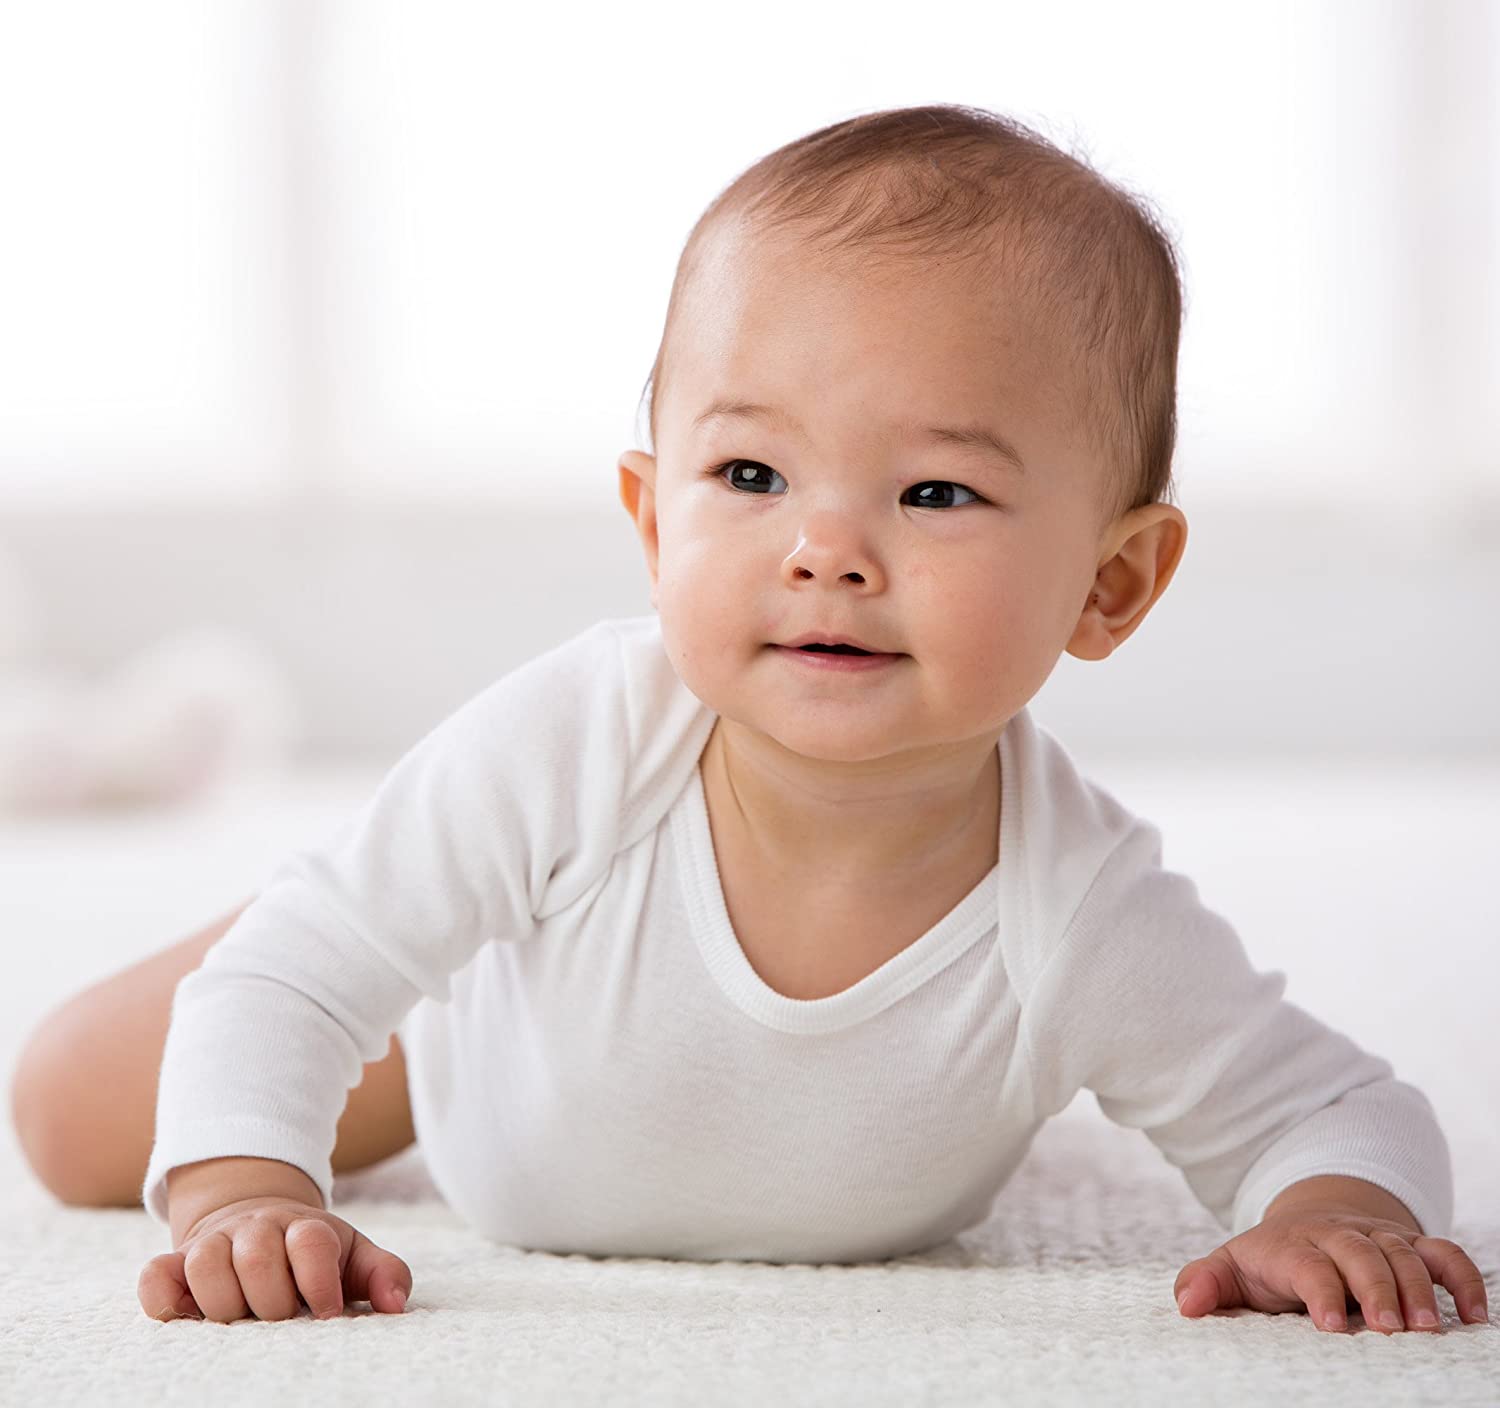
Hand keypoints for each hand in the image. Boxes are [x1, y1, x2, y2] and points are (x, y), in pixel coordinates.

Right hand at [137, 1195, 412, 1322]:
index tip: (327, 1314)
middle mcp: (256, 1229)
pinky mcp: (174, 1264)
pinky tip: (188, 1318)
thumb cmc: (313, 1255)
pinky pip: (154, 1277)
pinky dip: (164, 1301)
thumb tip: (396, 1306)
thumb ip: (384, 1274)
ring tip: (242, 1323)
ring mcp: (213, 1243)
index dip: (320, 1282)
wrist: (258, 1222)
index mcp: (304, 1227)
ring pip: (205, 1263)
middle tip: (283, 1321)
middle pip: (257, 1256)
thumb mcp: (353, 1257)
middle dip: (273, 1301)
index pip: (310, 1243)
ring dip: (225, 1302)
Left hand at [1173, 1210, 1488, 1332]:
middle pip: (1361, 1253)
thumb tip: (1186, 1305)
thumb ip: (1205, 1283)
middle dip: (1376, 1288)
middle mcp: (1338, 1236)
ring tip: (1431, 1329)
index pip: (1307, 1263)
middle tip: (1391, 1329)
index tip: (1331, 1325)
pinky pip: (1443, 1253)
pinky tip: (1476, 1316)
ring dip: (1421, 1288)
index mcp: (1292, 1245)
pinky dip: (1463, 1278)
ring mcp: (1377, 1237)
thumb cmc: (1268, 1261)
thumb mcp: (1230, 1268)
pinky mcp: (1409, 1244)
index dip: (1320, 1290)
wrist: (1306, 1223)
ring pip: (1404, 1253)